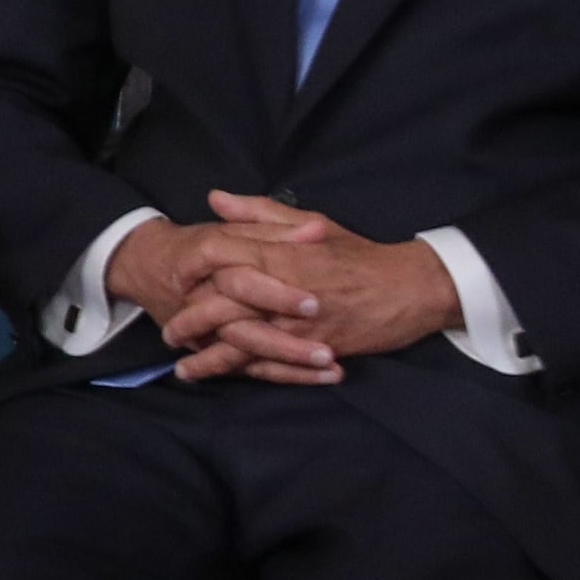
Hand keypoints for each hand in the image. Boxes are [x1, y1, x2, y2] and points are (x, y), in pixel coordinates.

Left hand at [109, 197, 456, 384]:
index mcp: (281, 254)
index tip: (173, 278)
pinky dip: (244, 374)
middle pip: (222, 305)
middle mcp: (284, 290)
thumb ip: (260, 213)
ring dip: (208, 357)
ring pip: (241, 342)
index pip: (221, 258)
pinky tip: (226, 380)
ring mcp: (300, 323)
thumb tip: (216, 199)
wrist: (411, 287)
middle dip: (189, 320)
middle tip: (168, 330)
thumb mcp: (310, 223)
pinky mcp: (316, 349)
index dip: (191, 269)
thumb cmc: (359, 254)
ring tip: (183, 366)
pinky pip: (272, 365)